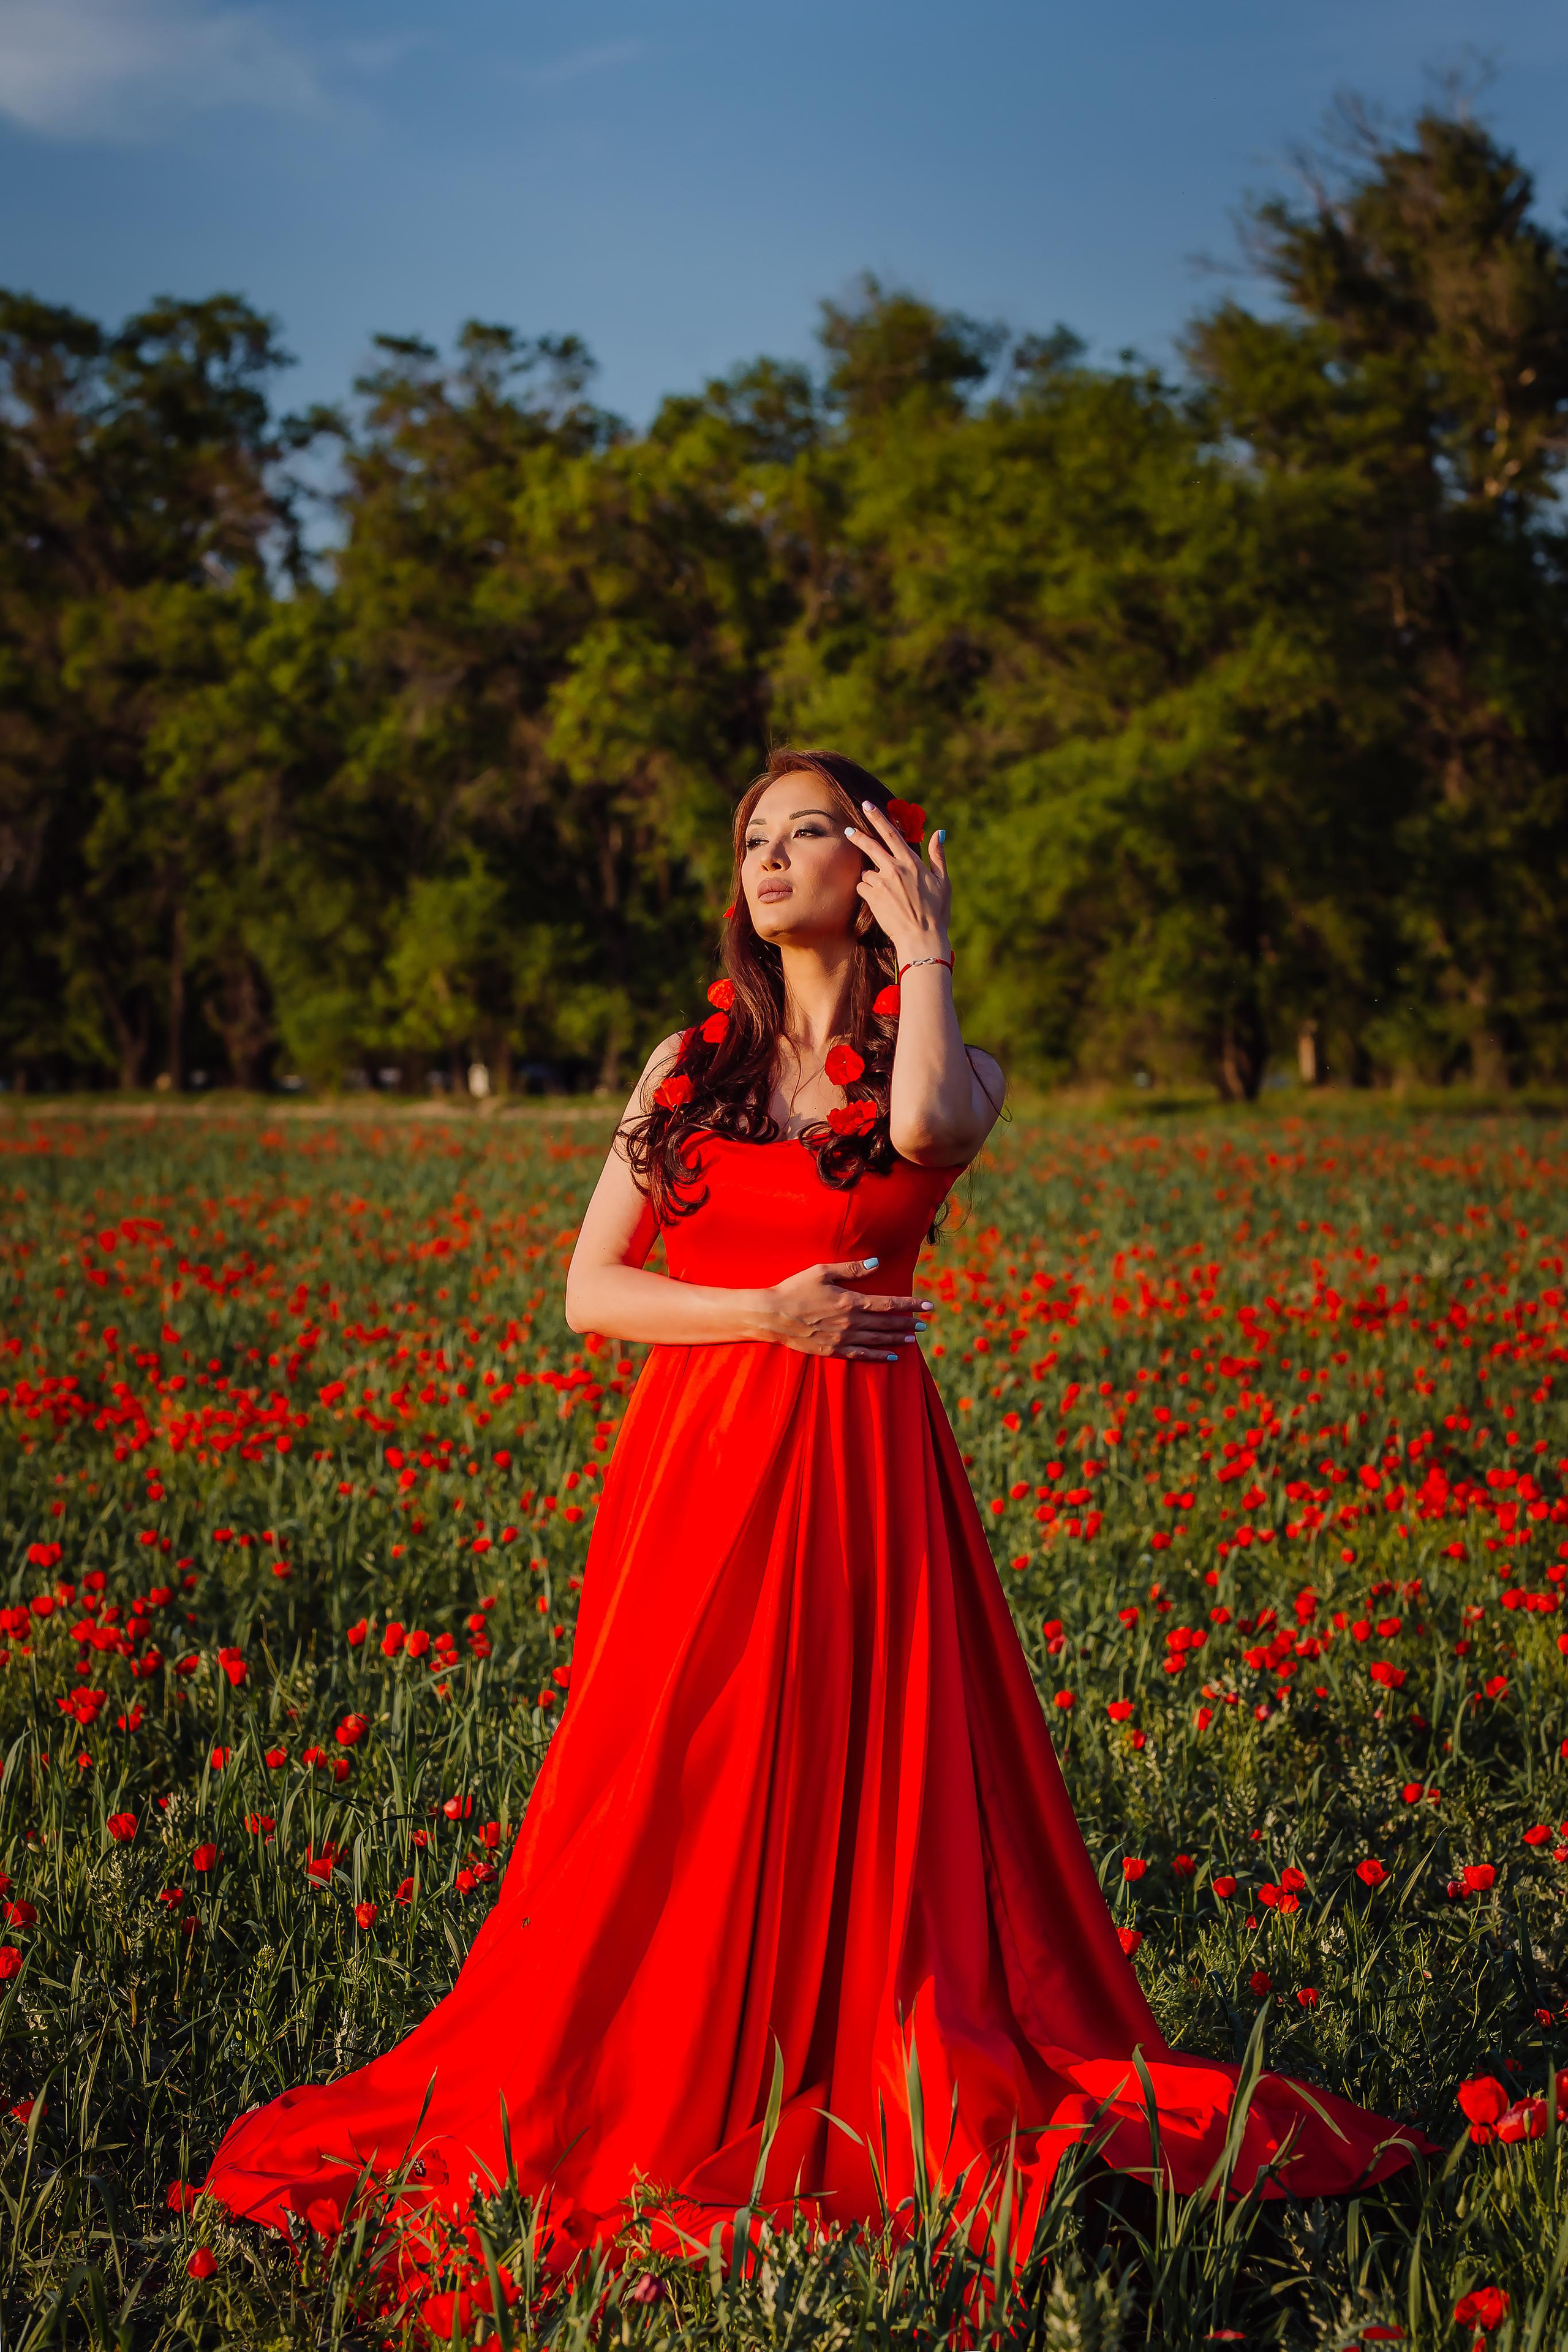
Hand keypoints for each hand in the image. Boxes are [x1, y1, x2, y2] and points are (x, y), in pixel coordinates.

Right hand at [763, 1259, 933, 1360]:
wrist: (772, 1315)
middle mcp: (851, 1322)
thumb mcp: (823, 1272)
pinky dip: (879, 1355)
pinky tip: (892, 1356)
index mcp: (850, 1301)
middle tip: (924, 1325)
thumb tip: (877, 1263)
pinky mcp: (833, 1350)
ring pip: (878, 1339)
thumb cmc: (795, 1289)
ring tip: (913, 1338)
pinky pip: (861, 1354)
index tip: (928, 1306)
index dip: (911, 1305)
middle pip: (887, 1323)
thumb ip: (852, 1269)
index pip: (889, 1303)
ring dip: (898, 1338)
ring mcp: (843, 1338)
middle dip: (908, 1323)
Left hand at [843, 798, 950, 961]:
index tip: (867, 806)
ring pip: (867, 872)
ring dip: (872, 878)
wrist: (921, 938)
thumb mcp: (943, 882)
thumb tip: (940, 833)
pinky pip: (863, 888)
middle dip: (857, 836)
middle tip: (848, 830)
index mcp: (912, 862)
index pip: (891, 834)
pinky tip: (880, 902)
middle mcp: (895, 869)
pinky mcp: (872, 898)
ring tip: (887, 895)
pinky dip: (867, 892)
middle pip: (870, 846)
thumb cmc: (936, 912)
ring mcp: (882, 883)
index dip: (878, 818)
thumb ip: (938, 856)